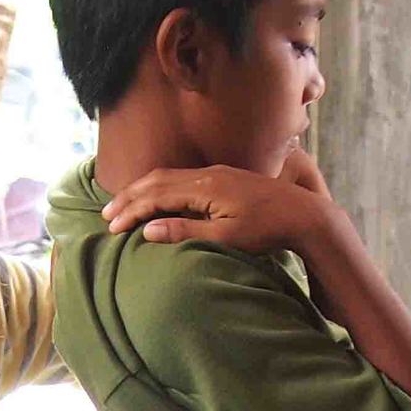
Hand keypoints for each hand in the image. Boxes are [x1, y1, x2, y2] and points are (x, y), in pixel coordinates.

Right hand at [100, 161, 342, 256]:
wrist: (303, 214)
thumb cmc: (266, 230)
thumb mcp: (226, 238)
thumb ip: (186, 232)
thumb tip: (149, 231)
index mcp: (204, 188)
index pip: (156, 196)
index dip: (131, 211)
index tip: (112, 228)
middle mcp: (206, 174)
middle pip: (156, 180)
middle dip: (128, 197)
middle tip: (106, 216)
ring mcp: (215, 173)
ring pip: (168, 176)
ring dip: (142, 190)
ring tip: (123, 205)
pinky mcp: (223, 177)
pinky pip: (181, 177)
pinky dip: (160, 188)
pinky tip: (156, 198)